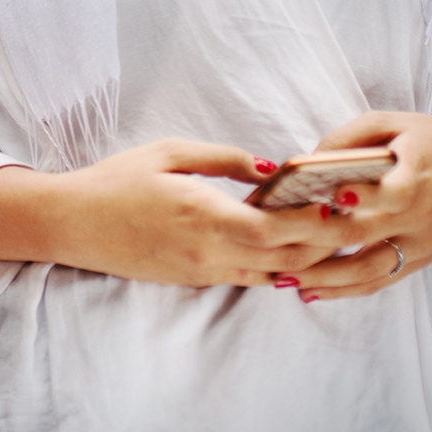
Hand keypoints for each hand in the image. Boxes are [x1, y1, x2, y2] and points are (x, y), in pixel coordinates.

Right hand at [0, 139, 351, 287]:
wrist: (73, 224)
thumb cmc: (117, 180)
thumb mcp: (168, 152)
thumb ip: (222, 159)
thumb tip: (270, 168)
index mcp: (205, 215)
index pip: (278, 228)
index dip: (318, 220)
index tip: (346, 200)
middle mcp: (210, 251)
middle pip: (286, 257)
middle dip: (327, 241)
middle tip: (359, 219)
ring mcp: (203, 270)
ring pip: (272, 273)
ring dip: (307, 257)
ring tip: (336, 233)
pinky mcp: (195, 279)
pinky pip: (248, 275)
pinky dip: (277, 264)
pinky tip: (293, 247)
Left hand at [280, 111, 431, 301]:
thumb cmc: (426, 138)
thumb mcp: (390, 122)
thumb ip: (347, 139)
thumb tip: (303, 163)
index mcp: (415, 177)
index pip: (389, 193)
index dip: (359, 198)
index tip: (327, 198)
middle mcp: (419, 216)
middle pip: (363, 235)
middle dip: (315, 244)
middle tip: (273, 246)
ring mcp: (421, 243)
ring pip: (369, 269)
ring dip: (325, 278)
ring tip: (285, 279)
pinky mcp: (420, 260)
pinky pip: (380, 281)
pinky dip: (346, 290)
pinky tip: (312, 292)